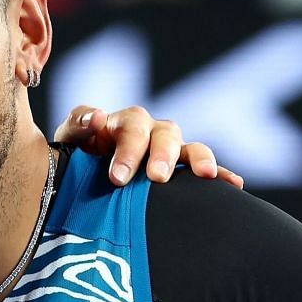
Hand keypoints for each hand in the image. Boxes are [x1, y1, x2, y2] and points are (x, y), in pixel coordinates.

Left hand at [51, 105, 243, 188]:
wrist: (80, 184)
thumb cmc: (73, 162)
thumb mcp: (67, 143)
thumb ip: (78, 125)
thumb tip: (98, 116)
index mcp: (119, 124)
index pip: (129, 126)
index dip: (128, 149)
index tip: (118, 177)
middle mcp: (147, 132)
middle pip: (162, 133)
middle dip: (160, 155)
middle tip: (155, 178)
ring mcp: (167, 150)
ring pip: (187, 146)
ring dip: (197, 159)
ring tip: (203, 175)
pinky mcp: (181, 171)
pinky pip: (204, 169)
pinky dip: (220, 174)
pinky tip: (233, 185)